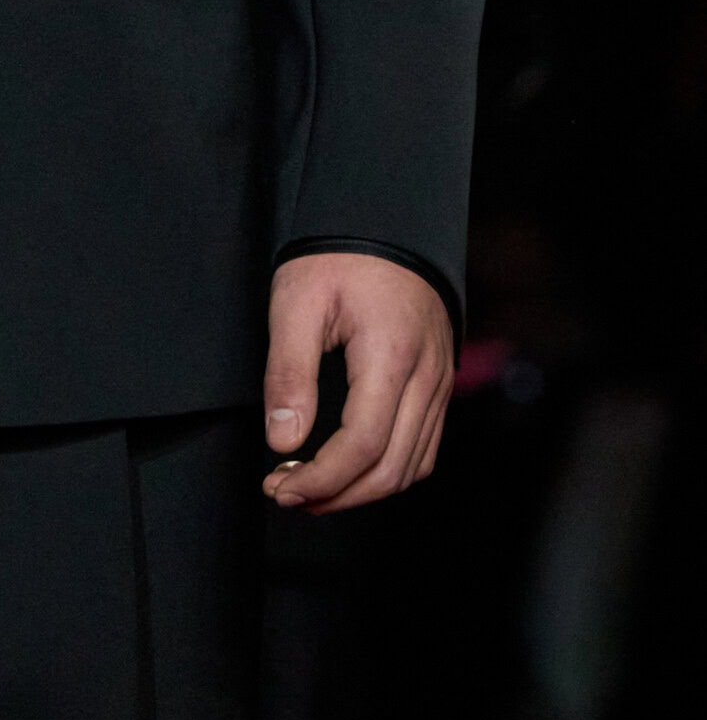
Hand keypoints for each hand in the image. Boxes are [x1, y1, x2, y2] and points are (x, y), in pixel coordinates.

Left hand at [261, 252, 453, 513]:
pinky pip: (424, 447)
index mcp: (390, 357)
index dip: (322, 480)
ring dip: (363, 491)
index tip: (280, 487)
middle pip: (392, 469)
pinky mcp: (439, 383)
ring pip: (413, 466)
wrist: (384, 224)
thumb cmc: (338, 258)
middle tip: (288, 495)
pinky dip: (389, 471)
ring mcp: (439, 382)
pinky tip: (352, 470)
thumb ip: (288, 374)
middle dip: (338, 495)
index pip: (363, 445)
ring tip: (313, 490)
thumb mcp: (296, 304)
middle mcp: (426, 377)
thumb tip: (283, 442)